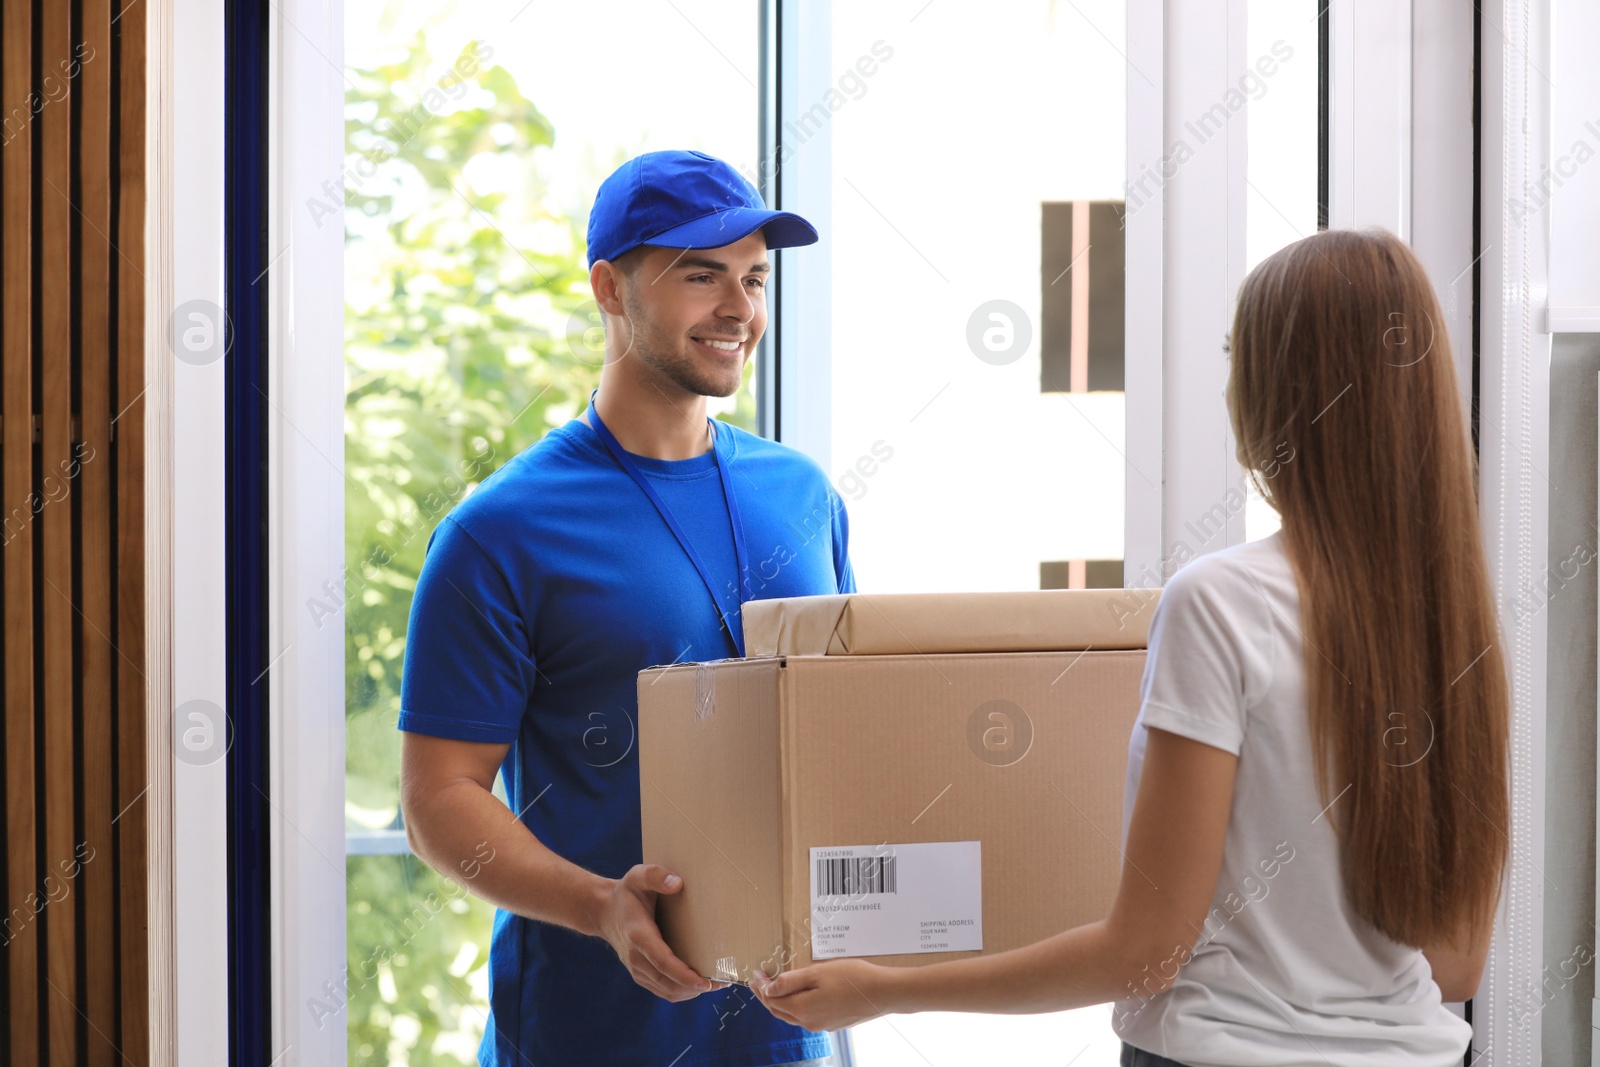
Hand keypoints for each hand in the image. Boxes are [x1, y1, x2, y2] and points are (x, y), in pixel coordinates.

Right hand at [596, 864, 728, 1001]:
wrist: (603, 911)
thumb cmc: (626, 893)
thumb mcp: (637, 876)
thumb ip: (655, 875)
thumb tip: (677, 883)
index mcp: (639, 935)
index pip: (663, 962)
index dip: (684, 975)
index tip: (706, 982)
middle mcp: (636, 957)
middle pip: (667, 982)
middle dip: (695, 987)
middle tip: (722, 982)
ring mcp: (636, 968)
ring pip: (666, 991)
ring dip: (691, 992)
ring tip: (716, 984)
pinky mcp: (640, 974)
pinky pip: (661, 990)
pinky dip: (681, 992)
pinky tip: (697, 985)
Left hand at [750, 958, 891, 1030]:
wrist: (882, 993)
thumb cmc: (851, 978)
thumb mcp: (817, 973)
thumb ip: (790, 981)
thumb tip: (768, 988)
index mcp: (802, 1009)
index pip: (771, 1000)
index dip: (760, 986)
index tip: (755, 972)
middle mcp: (809, 1022)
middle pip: (779, 1011)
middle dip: (766, 996)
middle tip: (758, 981)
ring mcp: (821, 1025)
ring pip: (792, 1015)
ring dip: (780, 1002)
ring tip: (774, 988)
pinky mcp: (832, 1023)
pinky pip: (806, 1016)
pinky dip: (795, 1006)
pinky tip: (799, 995)